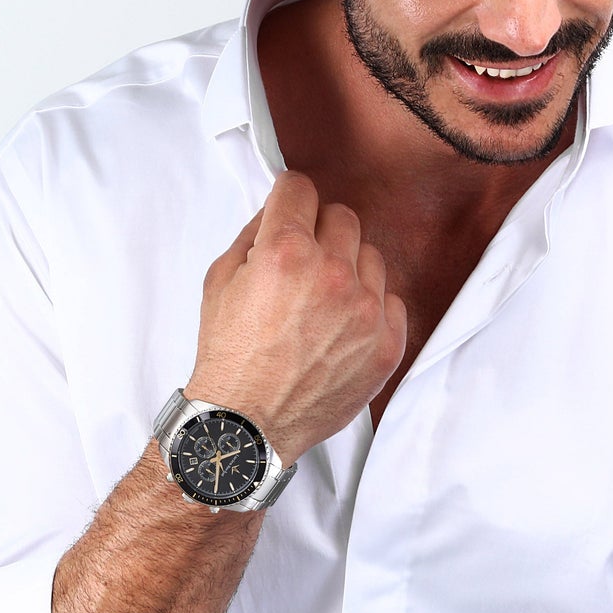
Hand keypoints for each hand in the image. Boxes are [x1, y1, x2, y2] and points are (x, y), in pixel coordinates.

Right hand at [184, 171, 406, 465]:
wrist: (248, 423)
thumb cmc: (231, 356)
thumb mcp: (221, 281)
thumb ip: (253, 234)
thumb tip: (279, 210)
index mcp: (285, 252)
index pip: (301, 188)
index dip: (290, 198)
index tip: (290, 210)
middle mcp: (331, 274)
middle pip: (342, 217)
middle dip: (319, 230)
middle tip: (303, 259)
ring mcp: (366, 310)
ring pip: (371, 255)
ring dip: (348, 267)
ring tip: (322, 300)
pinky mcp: (388, 342)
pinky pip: (391, 299)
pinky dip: (370, 307)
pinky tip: (342, 326)